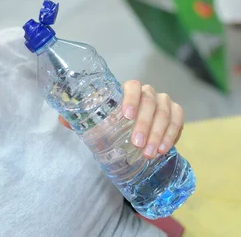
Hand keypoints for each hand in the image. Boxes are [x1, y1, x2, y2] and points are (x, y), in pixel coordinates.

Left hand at [59, 81, 183, 158]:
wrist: (136, 130)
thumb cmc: (114, 121)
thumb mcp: (98, 121)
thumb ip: (82, 119)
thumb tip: (62, 120)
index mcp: (128, 90)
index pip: (133, 86)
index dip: (131, 98)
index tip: (126, 116)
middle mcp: (148, 93)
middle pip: (150, 102)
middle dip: (145, 124)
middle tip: (137, 144)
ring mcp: (163, 102)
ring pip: (166, 112)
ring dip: (159, 133)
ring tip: (150, 153)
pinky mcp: (176, 114)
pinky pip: (178, 120)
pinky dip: (173, 133)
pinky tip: (164, 148)